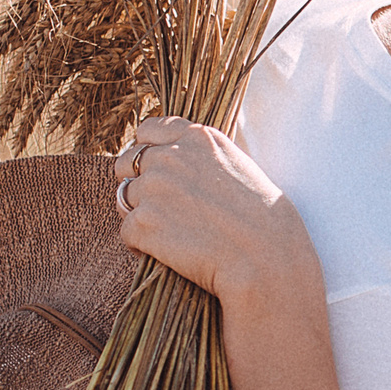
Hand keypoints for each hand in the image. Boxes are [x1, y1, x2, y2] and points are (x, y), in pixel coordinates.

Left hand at [112, 116, 314, 300]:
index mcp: (197, 138)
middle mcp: (170, 157)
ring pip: (125, 198)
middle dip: (138, 183)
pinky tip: (165, 254)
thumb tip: (177, 167)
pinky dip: (140, 245)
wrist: (265, 258)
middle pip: (127, 163)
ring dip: (140, 215)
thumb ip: (204, 157)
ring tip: (169, 235)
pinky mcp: (143, 223)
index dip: (147, 150)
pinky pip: (126, 231)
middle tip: (159, 208)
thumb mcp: (240, 167)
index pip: (147, 130)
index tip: (154, 170)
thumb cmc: (264, 220)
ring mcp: (153, 189)